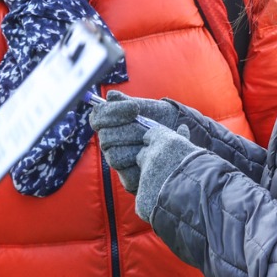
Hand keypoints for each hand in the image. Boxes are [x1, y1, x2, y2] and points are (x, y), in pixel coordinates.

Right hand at [88, 91, 206, 193]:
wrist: (179, 139)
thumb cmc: (161, 121)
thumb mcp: (148, 109)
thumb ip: (128, 102)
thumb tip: (111, 96)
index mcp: (109, 125)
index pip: (97, 119)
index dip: (112, 112)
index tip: (135, 109)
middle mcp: (110, 145)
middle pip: (106, 138)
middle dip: (129, 130)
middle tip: (147, 127)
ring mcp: (118, 162)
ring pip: (115, 157)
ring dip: (136, 148)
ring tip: (152, 142)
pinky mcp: (129, 180)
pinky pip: (128, 176)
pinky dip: (144, 166)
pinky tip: (155, 158)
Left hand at [132, 121, 201, 222]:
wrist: (205, 202)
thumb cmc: (207, 174)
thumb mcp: (196, 153)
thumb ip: (184, 141)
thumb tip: (182, 128)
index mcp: (165, 141)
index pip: (150, 135)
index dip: (156, 143)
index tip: (164, 150)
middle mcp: (151, 157)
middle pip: (142, 155)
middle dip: (150, 162)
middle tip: (166, 171)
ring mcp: (144, 178)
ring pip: (142, 178)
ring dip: (151, 182)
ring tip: (169, 190)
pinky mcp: (142, 199)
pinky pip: (144, 199)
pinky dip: (152, 202)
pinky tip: (167, 205)